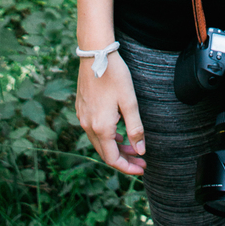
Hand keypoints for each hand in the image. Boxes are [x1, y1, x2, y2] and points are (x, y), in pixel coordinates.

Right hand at [74, 51, 145, 175]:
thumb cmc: (115, 77)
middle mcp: (87, 126)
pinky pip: (95, 131)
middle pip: (105, 152)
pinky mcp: (82, 110)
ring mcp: (83, 118)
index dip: (127, 167)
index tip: (142, 169)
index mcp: (100, 127)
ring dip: (117, 148)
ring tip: (135, 148)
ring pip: (100, 142)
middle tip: (142, 161)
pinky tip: (120, 134)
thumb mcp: (130, 103)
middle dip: (124, 159)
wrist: (95, 56)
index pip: (112, 158)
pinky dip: (108, 137)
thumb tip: (141, 150)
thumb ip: (135, 128)